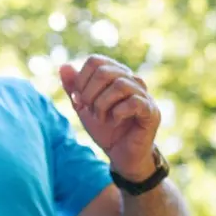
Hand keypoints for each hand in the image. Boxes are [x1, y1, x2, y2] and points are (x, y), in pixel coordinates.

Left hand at [59, 55, 160, 180]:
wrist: (120, 154)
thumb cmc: (105, 129)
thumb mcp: (83, 107)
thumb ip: (73, 87)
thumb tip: (63, 66)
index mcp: (116, 75)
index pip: (95, 61)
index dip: (81, 80)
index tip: (80, 100)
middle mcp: (132, 80)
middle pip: (104, 72)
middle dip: (89, 93)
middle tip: (89, 110)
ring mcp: (144, 95)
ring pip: (119, 85)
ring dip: (102, 104)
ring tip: (101, 118)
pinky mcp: (151, 111)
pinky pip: (133, 102)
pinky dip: (117, 113)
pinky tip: (114, 121)